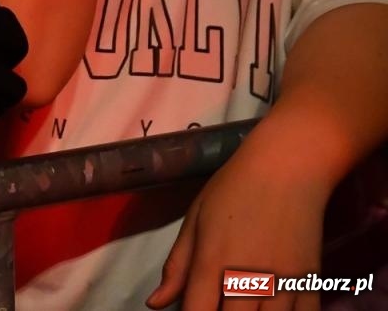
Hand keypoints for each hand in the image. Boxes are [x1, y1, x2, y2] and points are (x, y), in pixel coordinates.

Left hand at [145, 148, 326, 310]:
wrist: (287, 169)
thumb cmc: (232, 189)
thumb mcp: (194, 221)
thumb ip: (177, 267)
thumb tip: (154, 304)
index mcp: (211, 265)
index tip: (192, 309)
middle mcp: (246, 281)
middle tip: (216, 301)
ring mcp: (282, 286)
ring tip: (241, 304)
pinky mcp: (309, 285)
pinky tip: (271, 307)